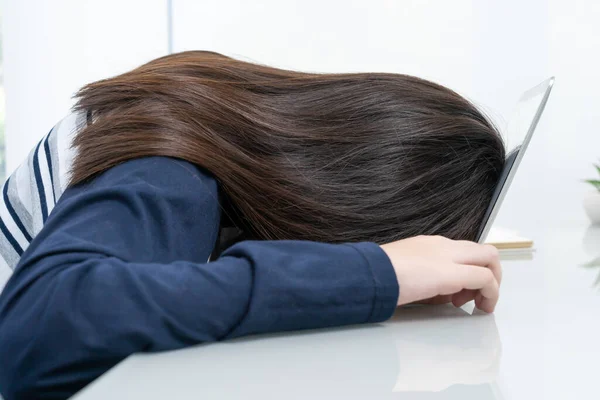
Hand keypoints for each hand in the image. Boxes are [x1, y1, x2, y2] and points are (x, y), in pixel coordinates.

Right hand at [380, 235, 501, 312]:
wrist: (369, 274)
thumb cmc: (377, 275)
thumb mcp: (404, 272)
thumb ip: (425, 278)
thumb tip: (440, 295)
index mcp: (429, 244)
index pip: (462, 251)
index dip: (468, 270)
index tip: (457, 292)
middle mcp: (442, 245)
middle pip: (483, 250)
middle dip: (490, 273)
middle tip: (479, 296)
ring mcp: (449, 255)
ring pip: (490, 257)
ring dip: (492, 283)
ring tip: (478, 304)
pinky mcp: (452, 272)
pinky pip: (485, 278)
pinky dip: (490, 293)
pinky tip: (481, 307)